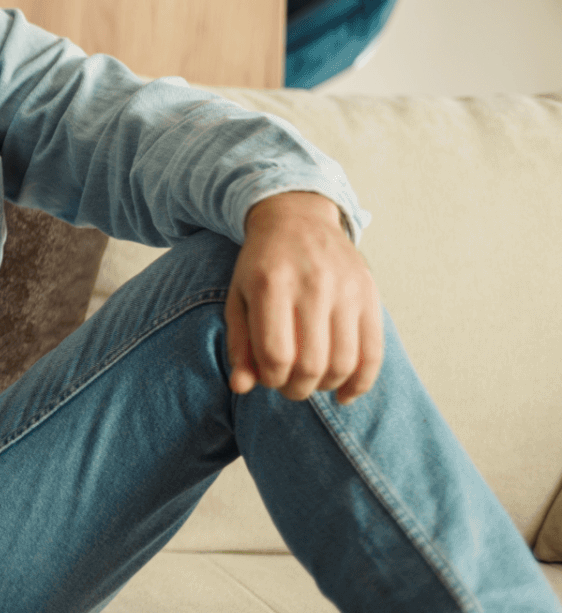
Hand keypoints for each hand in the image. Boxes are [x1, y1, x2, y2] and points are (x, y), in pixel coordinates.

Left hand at [226, 191, 382, 402]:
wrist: (297, 218)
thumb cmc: (262, 264)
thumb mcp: (239, 297)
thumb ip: (239, 343)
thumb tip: (241, 387)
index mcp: (271, 284)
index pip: (277, 354)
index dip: (272, 378)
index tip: (268, 377)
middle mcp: (312, 285)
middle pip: (312, 364)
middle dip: (298, 388)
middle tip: (289, 385)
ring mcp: (346, 289)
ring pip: (344, 362)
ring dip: (327, 386)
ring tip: (312, 382)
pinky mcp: (370, 294)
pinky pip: (373, 352)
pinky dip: (360, 382)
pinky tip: (344, 393)